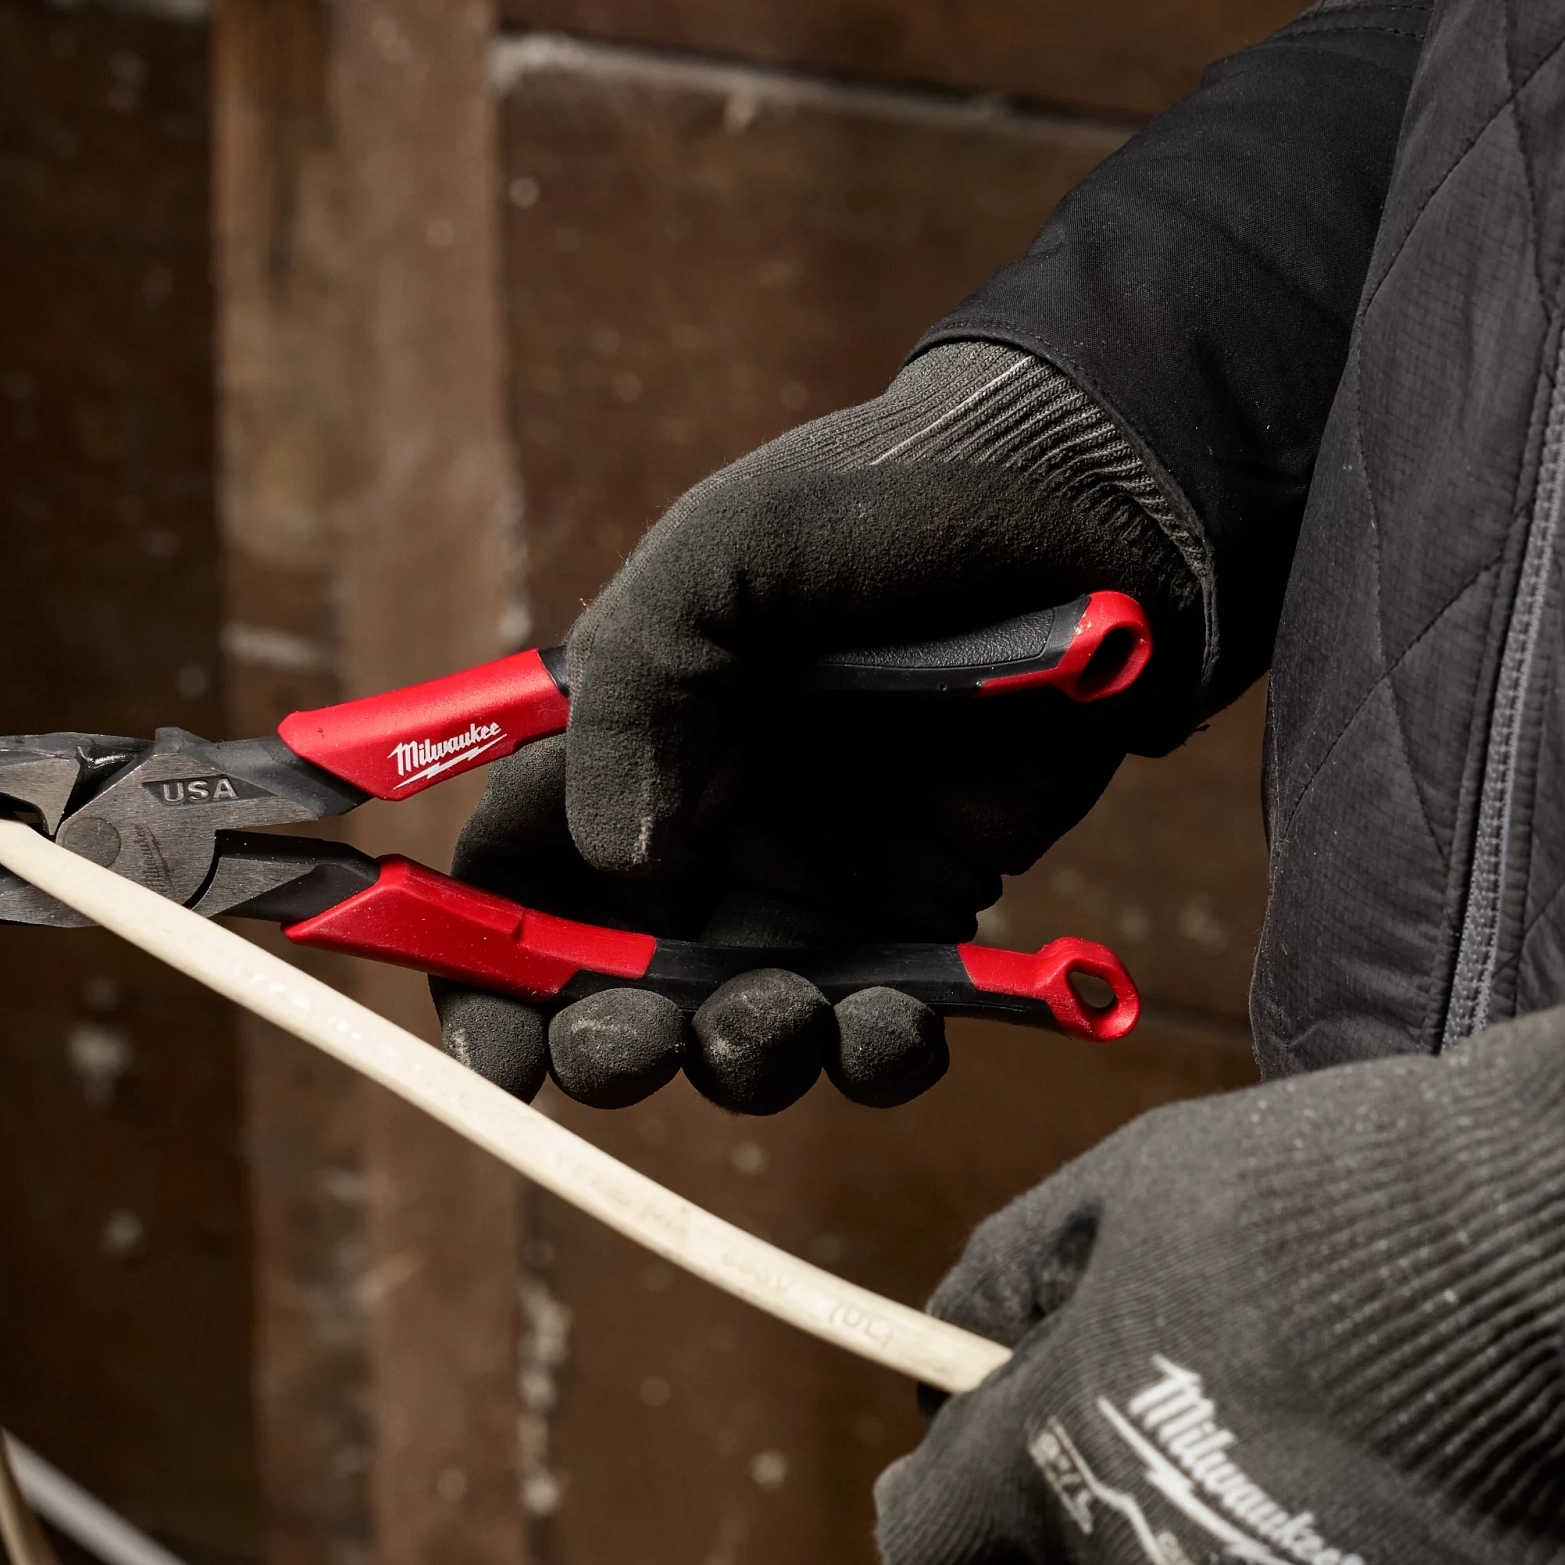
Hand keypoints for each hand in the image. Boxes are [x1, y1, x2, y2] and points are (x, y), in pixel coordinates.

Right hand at [435, 343, 1206, 1112]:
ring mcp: (807, 885)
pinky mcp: (917, 918)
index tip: (493, 1053)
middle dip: (607, 1046)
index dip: (483, 979)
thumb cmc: (881, 505)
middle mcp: (697, 832)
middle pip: (608, 991)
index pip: (511, 884)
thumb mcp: (725, 559)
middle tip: (637, 1044)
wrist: (1082, 512)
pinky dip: (875, 1057)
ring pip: (736, 1035)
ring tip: (789, 1011)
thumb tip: (612, 856)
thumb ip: (639, 692)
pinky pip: (873, 1033)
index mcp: (618, 746)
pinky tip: (897, 1022)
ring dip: (743, 1059)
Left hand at [875, 974, 1564, 1564]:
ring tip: (1322, 1390)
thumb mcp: (1130, 1187)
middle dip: (1093, 1489)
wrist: (1560, 1247)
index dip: (941, 1492)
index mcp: (1059, 1460)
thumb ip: (1013, 1276)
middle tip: (1175, 1376)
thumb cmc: (1334, 1196)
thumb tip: (957, 1336)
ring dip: (1230, 1512)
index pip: (929, 1542)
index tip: (968, 1444)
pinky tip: (1415, 1446)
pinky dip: (1365, 1544)